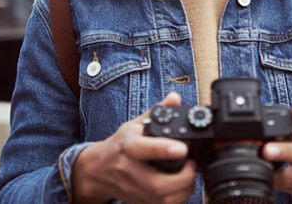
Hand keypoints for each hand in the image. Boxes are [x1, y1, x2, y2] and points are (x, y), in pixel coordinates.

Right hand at [71, 92, 195, 203]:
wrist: (99, 170)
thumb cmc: (120, 145)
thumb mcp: (134, 124)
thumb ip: (157, 111)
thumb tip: (174, 98)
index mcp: (128, 146)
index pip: (143, 149)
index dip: (163, 150)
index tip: (181, 148)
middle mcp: (129, 170)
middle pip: (157, 184)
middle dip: (183, 177)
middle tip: (193, 165)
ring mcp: (134, 190)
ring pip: (162, 199)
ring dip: (184, 189)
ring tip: (189, 174)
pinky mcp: (139, 203)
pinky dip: (178, 197)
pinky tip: (181, 186)